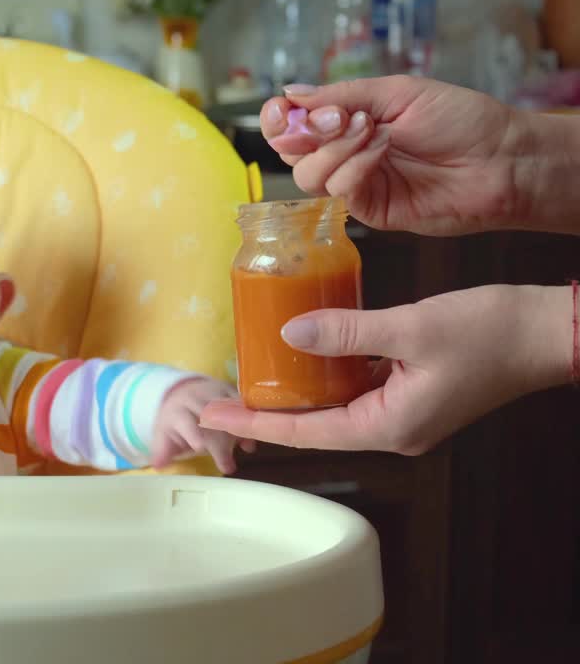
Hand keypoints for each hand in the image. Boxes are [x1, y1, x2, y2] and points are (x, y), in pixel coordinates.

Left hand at [152, 377, 254, 474]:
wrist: (182, 395)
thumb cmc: (175, 423)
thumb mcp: (164, 437)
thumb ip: (163, 452)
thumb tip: (158, 466)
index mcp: (177, 411)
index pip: (186, 423)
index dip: (194, 435)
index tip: (200, 448)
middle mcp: (195, 398)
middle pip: (212, 419)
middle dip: (221, 442)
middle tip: (227, 466)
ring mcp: (214, 392)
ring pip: (230, 410)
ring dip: (238, 431)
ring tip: (244, 449)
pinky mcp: (230, 389)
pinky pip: (242, 405)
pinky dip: (248, 423)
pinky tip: (250, 442)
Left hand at [200, 285, 573, 453]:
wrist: (549, 332)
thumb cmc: (492, 332)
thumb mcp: (411, 326)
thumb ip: (347, 333)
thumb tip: (290, 334)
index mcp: (390, 427)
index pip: (306, 432)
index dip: (255, 424)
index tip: (212, 417)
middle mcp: (394, 430)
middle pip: (314, 426)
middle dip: (266, 413)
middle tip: (218, 400)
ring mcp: (404, 414)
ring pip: (334, 407)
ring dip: (294, 394)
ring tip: (250, 379)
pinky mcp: (413, 394)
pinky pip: (357, 389)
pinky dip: (326, 376)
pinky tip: (302, 354)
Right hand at [262, 76, 525, 236]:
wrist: (501, 159)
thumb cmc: (461, 120)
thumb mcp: (397, 92)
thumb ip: (342, 95)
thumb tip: (291, 94)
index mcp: (347, 122)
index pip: (293, 123)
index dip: (278, 119)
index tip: (283, 110)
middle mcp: (344, 154)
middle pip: (290, 152)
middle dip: (305, 132)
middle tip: (335, 119)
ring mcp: (355, 184)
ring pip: (308, 175)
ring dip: (335, 149)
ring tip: (373, 133)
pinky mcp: (369, 210)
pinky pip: (339, 191)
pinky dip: (354, 168)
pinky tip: (381, 152)